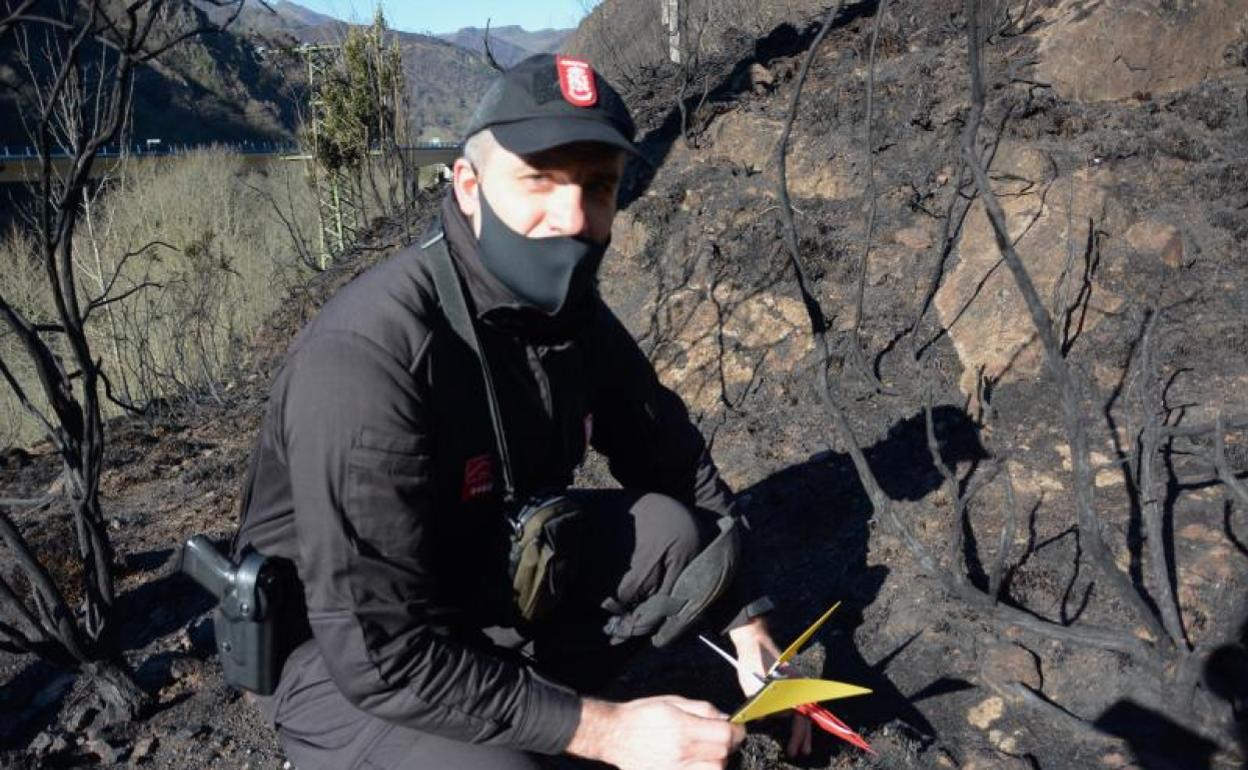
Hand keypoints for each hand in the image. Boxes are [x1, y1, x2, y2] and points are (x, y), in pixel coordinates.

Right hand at [567, 695, 744, 769]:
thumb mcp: (672, 702)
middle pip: (722, 754)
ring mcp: (675, 769)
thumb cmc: (642, 714)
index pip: (724, 734)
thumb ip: (702, 709)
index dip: (737, 731)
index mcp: (682, 728)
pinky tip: (698, 761)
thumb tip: (726, 717)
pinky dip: (703, 769)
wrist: (614, 734)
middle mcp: (680, 751)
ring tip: (710, 751)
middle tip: (723, 738)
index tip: (737, 728)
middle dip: (729, 745)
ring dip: (718, 760)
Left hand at [727, 617, 812, 757]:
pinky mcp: (789, 681)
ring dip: (800, 727)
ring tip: (797, 744)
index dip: (799, 737)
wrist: (754, 639)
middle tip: (800, 752)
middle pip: (805, 716)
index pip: (801, 719)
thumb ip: (764, 706)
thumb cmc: (754, 662)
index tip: (794, 750)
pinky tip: (792, 725)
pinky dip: (796, 715)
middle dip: (803, 736)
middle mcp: (799, 686)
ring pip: (802, 710)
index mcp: (794, 689)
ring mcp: (795, 683)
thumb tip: (770, 717)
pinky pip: (797, 702)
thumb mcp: (754, 688)